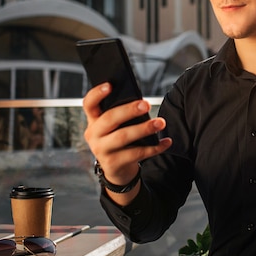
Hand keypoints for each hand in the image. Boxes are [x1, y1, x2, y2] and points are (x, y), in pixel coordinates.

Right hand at [82, 83, 171, 200]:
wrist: (117, 170)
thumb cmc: (119, 140)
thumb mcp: (115, 127)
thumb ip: (121, 115)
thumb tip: (141, 103)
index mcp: (93, 121)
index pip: (89, 104)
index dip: (97, 94)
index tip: (110, 85)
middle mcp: (93, 135)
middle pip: (109, 119)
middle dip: (129, 110)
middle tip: (146, 104)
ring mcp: (101, 150)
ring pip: (123, 137)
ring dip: (144, 129)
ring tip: (160, 122)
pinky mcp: (113, 164)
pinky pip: (137, 154)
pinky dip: (154, 147)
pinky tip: (166, 142)